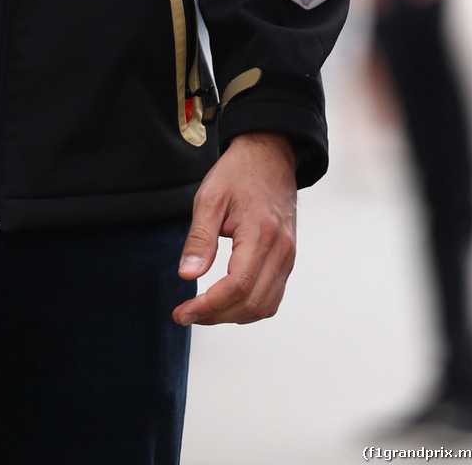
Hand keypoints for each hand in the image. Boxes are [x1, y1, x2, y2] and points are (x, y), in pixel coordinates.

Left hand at [173, 131, 296, 325]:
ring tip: (204, 311)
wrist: (270, 155)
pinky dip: (250, 308)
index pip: (237, 286)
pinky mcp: (288, 259)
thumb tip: (187, 275)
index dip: (209, 306)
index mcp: (261, 233)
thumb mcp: (210, 197)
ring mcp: (288, 256)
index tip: (183, 313)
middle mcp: (281, 250)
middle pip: (251, 303)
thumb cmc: (239, 172)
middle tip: (186, 314)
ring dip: (232, 316)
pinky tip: (227, 302)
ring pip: (265, 307)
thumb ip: (199, 238)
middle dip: (216, 316)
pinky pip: (273, 297)